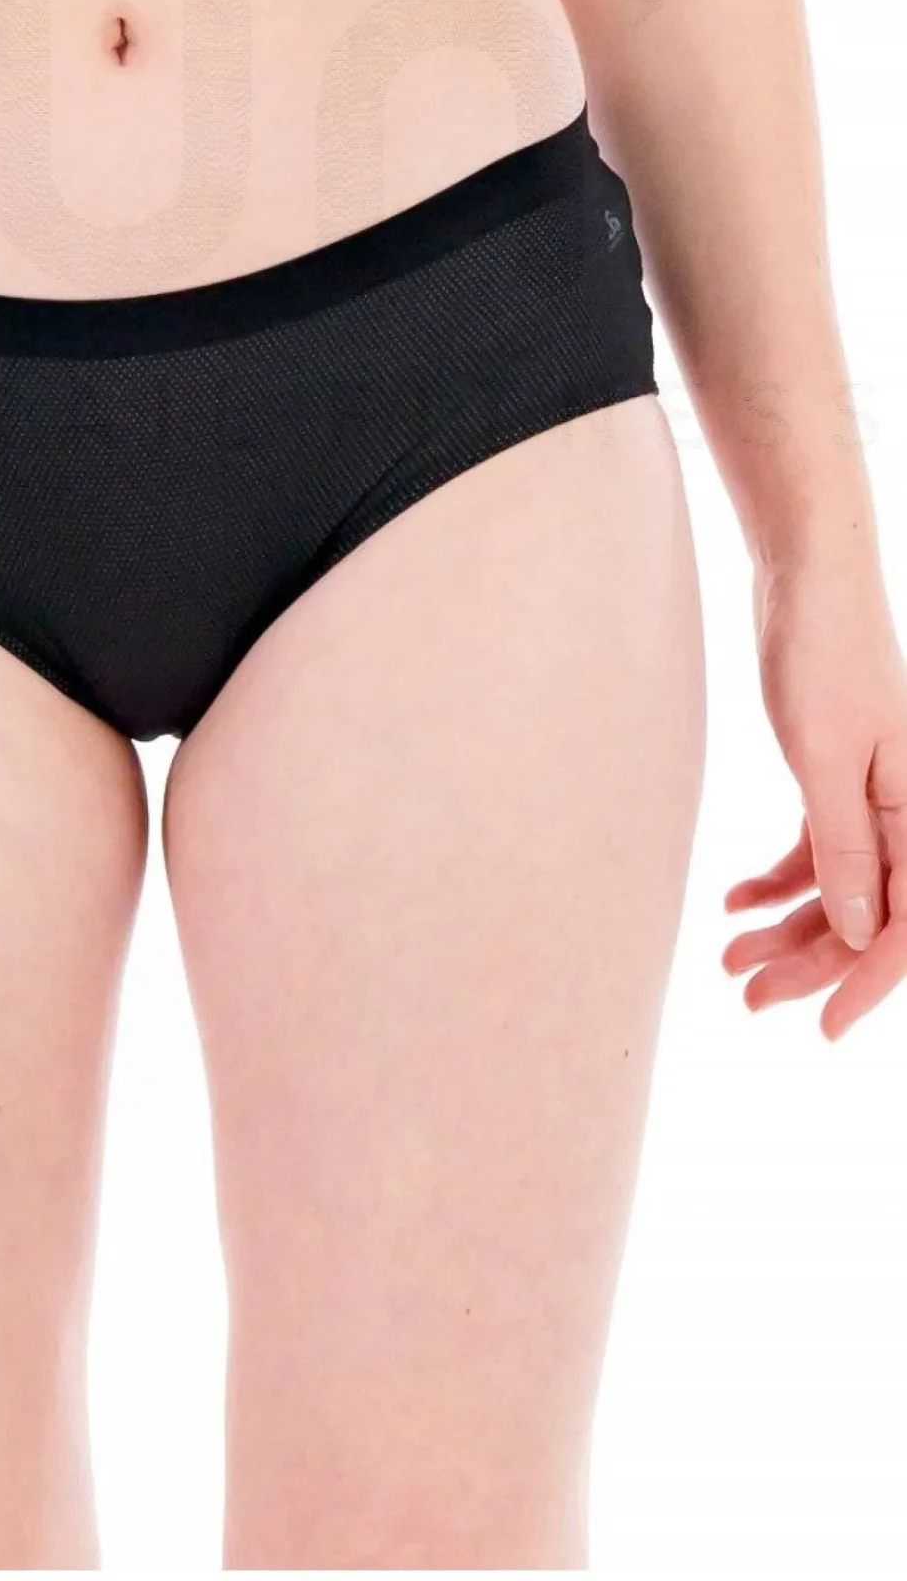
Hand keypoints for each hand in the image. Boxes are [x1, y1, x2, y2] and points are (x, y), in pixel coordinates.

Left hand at [723, 557, 906, 1038]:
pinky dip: (780, 880)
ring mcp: (876, 797)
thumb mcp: (826, 758)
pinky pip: (820, 851)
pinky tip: (735, 901)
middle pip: (868, 914)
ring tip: (729, 959)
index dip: (866, 983)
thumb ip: (847, 848)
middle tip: (746, 995)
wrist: (807, 577)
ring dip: (788, 926)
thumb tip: (862, 934)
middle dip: (810, 962)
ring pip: (840, 888)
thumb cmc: (823, 654)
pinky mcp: (841, 778)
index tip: (821, 1026)